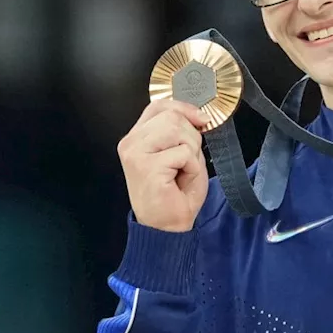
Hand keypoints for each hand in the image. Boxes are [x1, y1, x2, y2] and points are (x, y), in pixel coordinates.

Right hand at [118, 100, 209, 232]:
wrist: (168, 227)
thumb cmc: (174, 193)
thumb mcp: (180, 153)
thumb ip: (181, 131)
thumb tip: (198, 115)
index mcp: (137, 137)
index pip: (158, 105)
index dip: (183, 108)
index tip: (201, 119)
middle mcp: (131, 142)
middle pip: (172, 116)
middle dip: (191, 137)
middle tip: (187, 162)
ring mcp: (135, 153)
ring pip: (178, 130)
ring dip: (191, 152)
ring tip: (183, 170)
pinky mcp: (146, 166)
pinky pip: (184, 153)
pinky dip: (192, 168)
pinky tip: (181, 180)